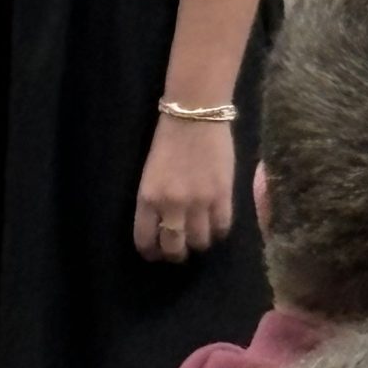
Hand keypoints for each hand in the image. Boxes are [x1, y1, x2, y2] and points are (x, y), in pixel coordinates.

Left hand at [133, 114, 234, 263]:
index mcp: (147, 197)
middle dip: (176, 254)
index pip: (146, 240)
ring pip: (199, 242)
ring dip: (199, 242)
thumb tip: (164, 225)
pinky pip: (221, 227)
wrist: (194, 114)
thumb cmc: (169, 140)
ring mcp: (198, 201)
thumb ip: (156, 200)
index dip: (152, 252)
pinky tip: (216, 223)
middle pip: (174, 248)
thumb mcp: (151, 173)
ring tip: (200, 234)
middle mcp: (171, 205)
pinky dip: (218, 231)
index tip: (157, 252)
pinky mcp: (222, 195)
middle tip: (180, 249)